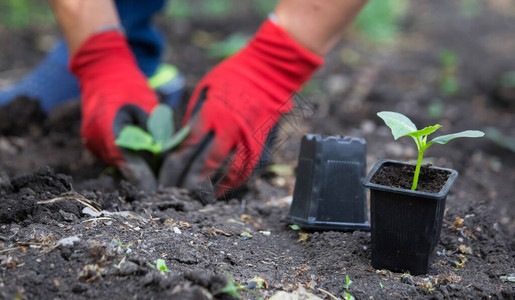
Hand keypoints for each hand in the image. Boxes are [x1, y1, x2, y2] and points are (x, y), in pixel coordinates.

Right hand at [70, 31, 158, 189]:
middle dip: (146, 176)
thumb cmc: (129, 85)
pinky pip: (115, 157)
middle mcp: (97, 142)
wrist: (102, 70)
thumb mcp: (147, 108)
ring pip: (120, 165)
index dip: (147, 181)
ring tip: (162, 168)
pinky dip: (130, 157)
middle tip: (169, 182)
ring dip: (139, 166)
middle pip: (125, 170)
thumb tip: (167, 158)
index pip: (130, 167)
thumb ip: (155, 134)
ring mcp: (93, 144)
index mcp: (110, 132)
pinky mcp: (93, 144)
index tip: (163, 192)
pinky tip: (146, 154)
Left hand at [158, 20, 322, 199]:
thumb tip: (183, 138)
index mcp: (212, 113)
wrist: (269, 71)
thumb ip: (194, 114)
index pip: (189, 144)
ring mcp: (247, 137)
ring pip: (229, 171)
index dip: (176, 162)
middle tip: (177, 193)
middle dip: (189, 181)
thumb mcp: (205, 88)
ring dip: (214, 186)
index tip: (167, 175)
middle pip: (205, 162)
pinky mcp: (261, 142)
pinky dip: (235, 181)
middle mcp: (229, 129)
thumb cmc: (233, 75)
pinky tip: (223, 189)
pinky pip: (248, 168)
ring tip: (200, 198)